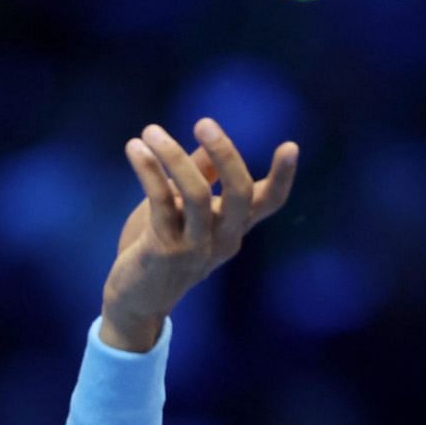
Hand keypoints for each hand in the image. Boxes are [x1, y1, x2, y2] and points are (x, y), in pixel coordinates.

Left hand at [102, 118, 298, 331]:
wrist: (136, 301)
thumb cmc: (162, 248)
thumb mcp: (184, 212)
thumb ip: (199, 179)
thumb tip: (209, 145)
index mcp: (234, 228)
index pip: (269, 202)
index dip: (282, 176)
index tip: (290, 146)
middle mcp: (223, 239)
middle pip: (239, 193)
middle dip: (226, 153)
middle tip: (204, 123)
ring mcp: (196, 248)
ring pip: (196, 194)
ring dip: (172, 156)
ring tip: (151, 131)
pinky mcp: (166, 251)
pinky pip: (160, 201)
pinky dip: (148, 170)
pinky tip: (135, 149)